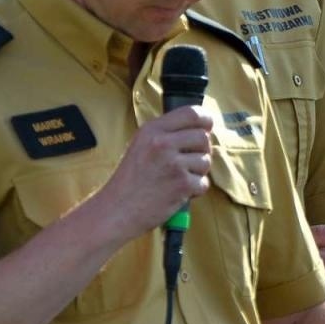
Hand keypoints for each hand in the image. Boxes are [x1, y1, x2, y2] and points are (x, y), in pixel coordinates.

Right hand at [92, 106, 212, 240]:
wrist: (117, 210)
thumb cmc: (130, 180)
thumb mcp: (141, 145)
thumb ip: (166, 134)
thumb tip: (200, 129)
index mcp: (152, 130)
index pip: (191, 113)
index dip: (205, 120)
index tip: (207, 127)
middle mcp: (163, 143)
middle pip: (203, 137)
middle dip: (202, 151)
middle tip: (189, 162)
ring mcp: (173, 164)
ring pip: (206, 161)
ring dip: (198, 172)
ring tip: (177, 179)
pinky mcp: (182, 184)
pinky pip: (203, 183)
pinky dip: (194, 190)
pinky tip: (177, 192)